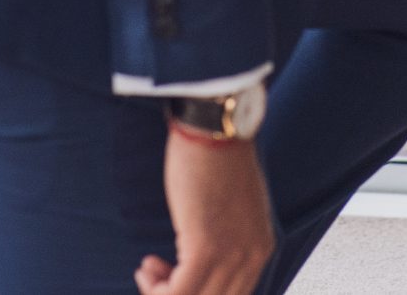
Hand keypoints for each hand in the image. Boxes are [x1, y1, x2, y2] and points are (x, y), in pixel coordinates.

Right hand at [137, 127, 273, 294]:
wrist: (214, 128)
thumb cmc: (216, 158)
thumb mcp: (233, 206)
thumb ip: (229, 235)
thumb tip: (204, 256)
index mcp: (261, 247)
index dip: (197, 293)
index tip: (172, 276)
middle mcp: (253, 257)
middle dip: (177, 294)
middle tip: (154, 276)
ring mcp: (232, 255)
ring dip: (163, 293)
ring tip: (148, 270)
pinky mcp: (207, 249)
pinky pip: (178, 294)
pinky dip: (157, 290)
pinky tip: (146, 268)